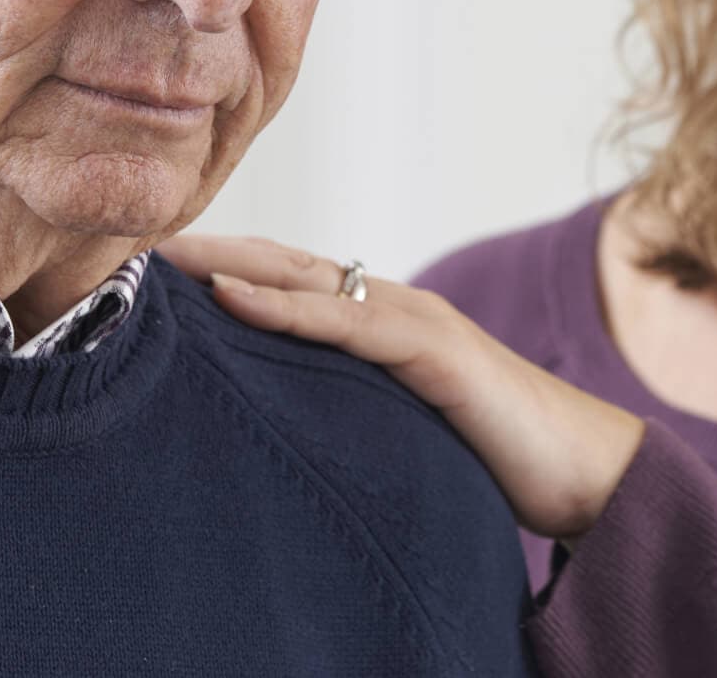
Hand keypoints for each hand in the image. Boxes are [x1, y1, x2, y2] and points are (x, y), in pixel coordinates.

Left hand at [155, 233, 645, 539]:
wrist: (587, 472)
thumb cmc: (497, 457)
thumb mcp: (401, 428)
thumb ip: (352, 412)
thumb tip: (286, 433)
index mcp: (382, 323)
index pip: (287, 281)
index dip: (221, 266)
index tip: (147, 268)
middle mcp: (393, 306)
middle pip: (282, 262)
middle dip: (207, 249)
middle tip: (128, 244)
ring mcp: (414, 322)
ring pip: (304, 278)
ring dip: (226, 262)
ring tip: (156, 256)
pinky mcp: (435, 353)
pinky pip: (345, 325)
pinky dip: (282, 307)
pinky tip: (230, 297)